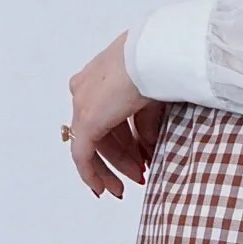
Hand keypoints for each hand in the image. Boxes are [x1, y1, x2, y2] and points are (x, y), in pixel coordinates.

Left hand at [65, 33, 166, 197]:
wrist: (156, 54)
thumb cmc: (160, 65)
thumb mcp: (153, 99)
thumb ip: (145, 125)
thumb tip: (147, 148)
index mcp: (98, 77)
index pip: (106, 116)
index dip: (122, 141)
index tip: (137, 159)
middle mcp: (84, 90)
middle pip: (101, 133)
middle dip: (120, 157)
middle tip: (137, 176)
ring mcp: (82, 105)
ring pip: (93, 145)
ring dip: (115, 166)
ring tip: (134, 181)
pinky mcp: (86, 121)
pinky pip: (82, 155)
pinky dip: (92, 173)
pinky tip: (102, 189)